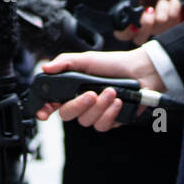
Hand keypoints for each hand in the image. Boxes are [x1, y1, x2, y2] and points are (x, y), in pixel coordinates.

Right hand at [34, 48, 164, 131]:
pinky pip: (102, 125)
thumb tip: (45, 67)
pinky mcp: (109, 120)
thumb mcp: (87, 58)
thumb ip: (65, 62)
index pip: (52, 102)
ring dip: (100, 106)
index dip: (44, 109)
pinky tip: (118, 102)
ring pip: (86, 121)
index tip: (44, 112)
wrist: (139, 71)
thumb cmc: (113, 64)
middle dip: (79, 105)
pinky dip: (110, 113)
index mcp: (71, 88)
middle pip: (67, 114)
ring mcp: (94, 113)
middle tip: (91, 94)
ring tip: (112, 91)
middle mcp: (81, 102)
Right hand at [113, 0, 179, 44]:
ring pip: (158, 29)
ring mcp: (157, 28)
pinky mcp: (172, 26)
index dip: (125, 31)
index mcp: (130, 15)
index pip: (122, 34)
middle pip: (139, 39)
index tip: (133, 21)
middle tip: (149, 10)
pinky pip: (173, 23)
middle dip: (146, 24)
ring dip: (162, 10)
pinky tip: (172, 1)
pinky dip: (173, 8)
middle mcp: (143, 25)